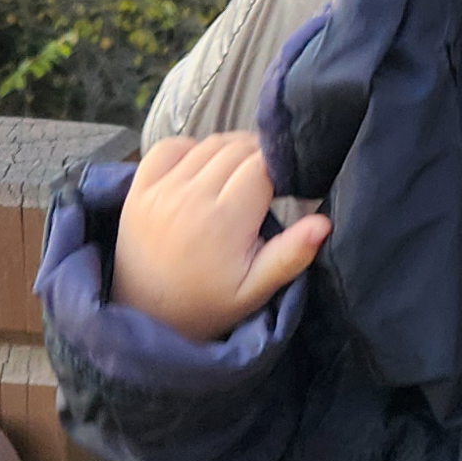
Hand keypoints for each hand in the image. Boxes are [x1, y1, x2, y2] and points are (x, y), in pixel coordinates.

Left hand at [111, 132, 329, 342]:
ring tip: (239, 172)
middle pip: (237, 149)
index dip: (279, 168)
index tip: (286, 184)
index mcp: (225, 221)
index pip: (262, 166)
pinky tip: (202, 167)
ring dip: (230, 150)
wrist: (146, 316)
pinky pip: (169, 147)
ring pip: (208, 144)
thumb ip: (290, 255)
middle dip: (258, 156)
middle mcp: (191, 197)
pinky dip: (190, 147)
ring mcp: (160, 190)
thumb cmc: (208, 303)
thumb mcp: (255, 290)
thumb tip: (323, 223)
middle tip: (266, 179)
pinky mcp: (138, 189)